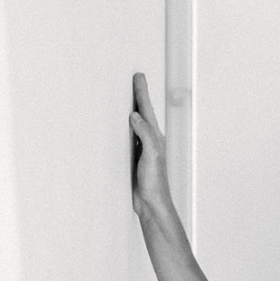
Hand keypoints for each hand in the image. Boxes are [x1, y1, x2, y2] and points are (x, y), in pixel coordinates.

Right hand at [129, 72, 170, 218]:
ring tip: (130, 97)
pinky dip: (127, 127)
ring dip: (134, 110)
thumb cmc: (154, 182)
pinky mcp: (135, 159)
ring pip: (137, 124)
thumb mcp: (151, 155)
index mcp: (155, 137)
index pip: (146, 110)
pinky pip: (130, 137)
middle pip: (143, 113)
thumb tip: (135, 116)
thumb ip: (145, 134)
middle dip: (139, 96)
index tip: (138, 76)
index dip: (142, 92)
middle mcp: (150, 141)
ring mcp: (143, 149)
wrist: (152, 203)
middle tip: (136, 80)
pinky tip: (124, 127)